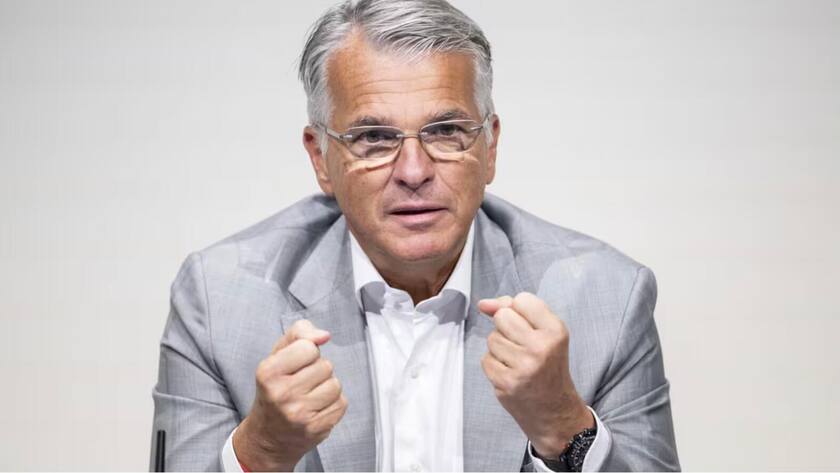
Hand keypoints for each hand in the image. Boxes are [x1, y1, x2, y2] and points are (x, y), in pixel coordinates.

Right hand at [233, 319, 347, 470]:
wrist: (268, 437)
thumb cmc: (274, 390)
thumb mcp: (277, 355)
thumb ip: (299, 333)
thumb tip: (324, 336)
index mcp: (268, 373)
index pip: (308, 347)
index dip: (307, 352)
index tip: (295, 364)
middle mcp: (282, 394)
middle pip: (325, 366)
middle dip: (317, 370)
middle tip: (301, 383)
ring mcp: (300, 414)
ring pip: (335, 384)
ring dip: (327, 387)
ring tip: (309, 395)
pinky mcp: (316, 428)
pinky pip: (341, 403)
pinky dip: (332, 403)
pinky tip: (316, 408)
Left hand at [478, 292, 593, 457]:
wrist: (554, 410)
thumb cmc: (548, 365)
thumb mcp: (545, 333)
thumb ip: (516, 311)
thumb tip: (483, 304)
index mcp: (555, 331)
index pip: (522, 300)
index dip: (520, 311)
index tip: (529, 327)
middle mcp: (541, 347)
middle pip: (502, 316)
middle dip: (506, 328)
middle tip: (522, 346)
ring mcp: (523, 366)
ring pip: (492, 338)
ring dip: (500, 348)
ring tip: (518, 361)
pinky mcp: (506, 382)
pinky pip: (486, 359)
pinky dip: (494, 365)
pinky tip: (510, 373)